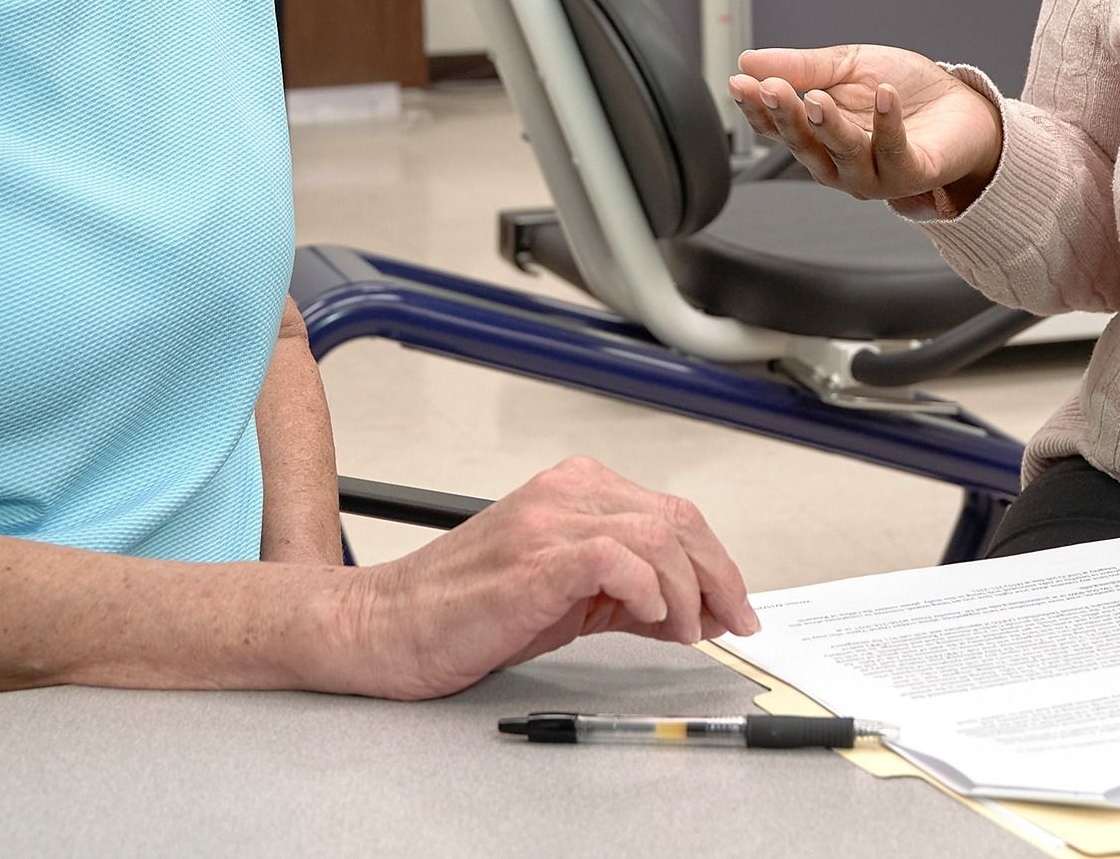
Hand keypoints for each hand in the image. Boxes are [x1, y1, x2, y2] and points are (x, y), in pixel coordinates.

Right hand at [337, 457, 756, 699]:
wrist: (385, 628)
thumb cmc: (463, 610)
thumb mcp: (565, 596)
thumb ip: (626, 592)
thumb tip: (691, 609)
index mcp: (572, 490)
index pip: (671, 512)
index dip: (714, 560)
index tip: (734, 604)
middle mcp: (564, 494)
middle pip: (675, 519)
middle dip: (717, 575)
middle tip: (732, 621)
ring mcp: (547, 523)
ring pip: (655, 535)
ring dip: (687, 590)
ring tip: (685, 630)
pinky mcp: (532, 560)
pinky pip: (614, 557)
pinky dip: (647, 590)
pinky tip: (650, 620)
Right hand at [727, 45, 1002, 216]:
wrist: (962, 107)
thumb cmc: (904, 90)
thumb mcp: (847, 66)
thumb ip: (802, 66)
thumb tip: (749, 60)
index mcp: (819, 136)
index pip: (777, 127)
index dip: (757, 108)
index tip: (740, 83)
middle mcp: (840, 162)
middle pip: (804, 144)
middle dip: (785, 116)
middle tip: (771, 89)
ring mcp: (874, 173)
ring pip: (843, 154)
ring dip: (828, 126)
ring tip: (817, 97)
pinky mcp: (911, 173)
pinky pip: (895, 151)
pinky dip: (888, 124)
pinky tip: (884, 95)